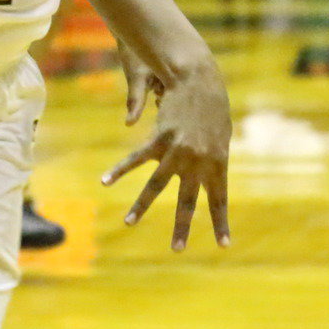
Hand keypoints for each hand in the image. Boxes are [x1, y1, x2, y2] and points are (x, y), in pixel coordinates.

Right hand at [102, 54, 230, 251]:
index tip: (224, 245)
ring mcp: (176, 152)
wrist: (198, 79)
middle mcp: (197, 162)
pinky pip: (135, 159)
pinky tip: (105, 180)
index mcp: (218, 163)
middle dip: (182, 226)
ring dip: (141, 206)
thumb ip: (212, 154)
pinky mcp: (158, 139)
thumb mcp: (220, 132)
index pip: (218, 199)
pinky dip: (119, 170)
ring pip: (156, 186)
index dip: (220, 222)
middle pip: (187, 201)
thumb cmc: (213, 103)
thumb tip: (205, 169)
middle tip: (177, 249)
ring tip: (129, 224)